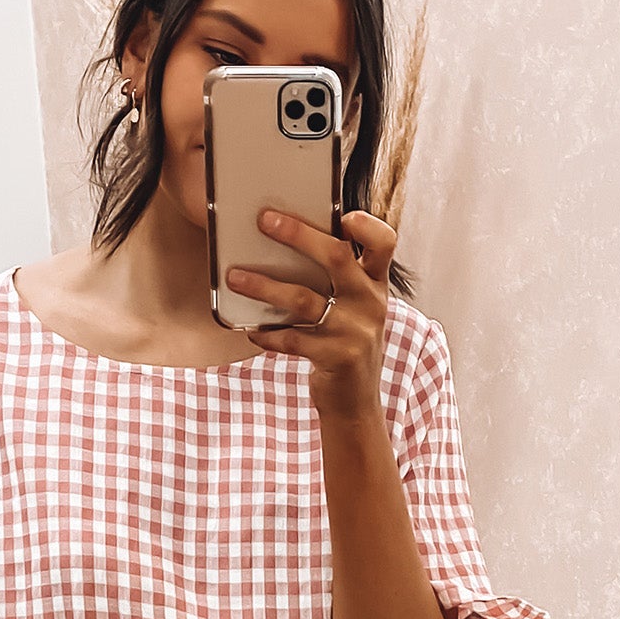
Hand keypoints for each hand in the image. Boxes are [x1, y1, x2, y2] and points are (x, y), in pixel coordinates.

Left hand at [226, 207, 395, 419]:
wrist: (355, 403)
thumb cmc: (344, 346)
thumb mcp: (353, 310)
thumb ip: (337, 281)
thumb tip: (286, 243)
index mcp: (375, 285)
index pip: (384, 242)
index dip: (366, 224)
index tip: (341, 214)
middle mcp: (370, 303)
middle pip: (336, 256)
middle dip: (298, 234)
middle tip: (264, 220)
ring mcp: (355, 331)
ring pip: (303, 298)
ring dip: (264, 286)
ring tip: (235, 277)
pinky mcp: (337, 358)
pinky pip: (292, 339)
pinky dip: (267, 334)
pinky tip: (250, 330)